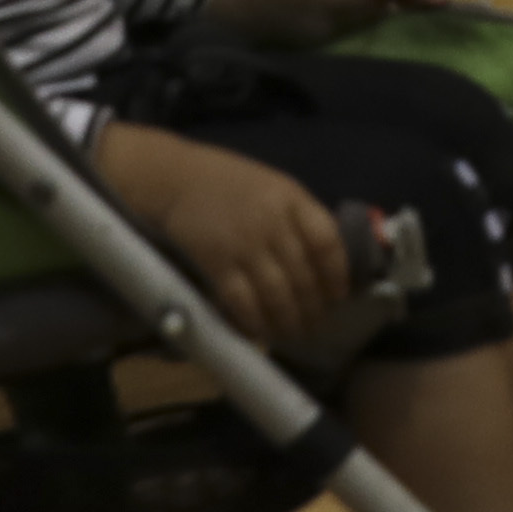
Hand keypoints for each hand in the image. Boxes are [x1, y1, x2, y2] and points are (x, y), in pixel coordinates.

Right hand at [96, 119, 344, 348]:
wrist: (175, 178)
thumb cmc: (227, 182)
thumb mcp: (272, 187)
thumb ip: (297, 218)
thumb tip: (322, 261)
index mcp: (292, 198)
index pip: (327, 243)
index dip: (337, 275)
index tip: (338, 296)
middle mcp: (273, 222)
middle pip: (304, 276)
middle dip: (312, 308)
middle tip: (313, 326)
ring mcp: (245, 244)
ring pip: (277, 295)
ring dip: (287, 321)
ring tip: (291, 334)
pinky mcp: (217, 262)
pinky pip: (243, 301)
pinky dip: (254, 321)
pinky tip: (260, 331)